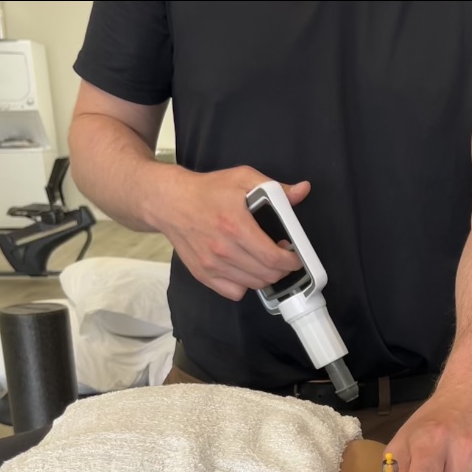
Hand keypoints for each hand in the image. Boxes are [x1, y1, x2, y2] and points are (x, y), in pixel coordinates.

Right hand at [155, 165, 311, 300]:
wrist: (169, 202)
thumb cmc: (207, 190)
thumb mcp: (242, 178)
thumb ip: (275, 188)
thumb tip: (302, 191)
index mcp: (236, 225)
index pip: (273, 257)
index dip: (291, 261)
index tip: (295, 257)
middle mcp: (223, 249)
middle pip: (266, 274)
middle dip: (282, 269)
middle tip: (282, 258)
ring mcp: (212, 265)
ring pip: (253, 285)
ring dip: (265, 276)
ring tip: (265, 262)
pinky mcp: (203, 274)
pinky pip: (234, 293)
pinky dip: (244, 285)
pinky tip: (245, 269)